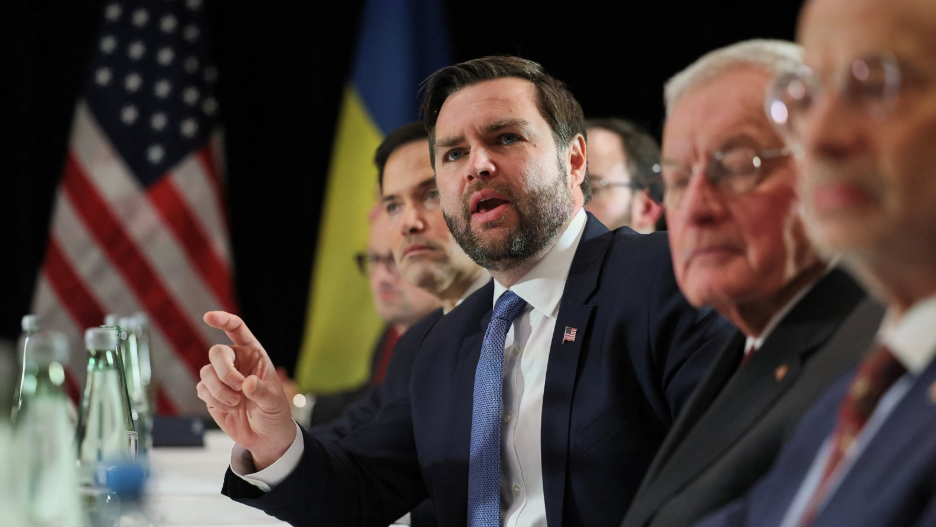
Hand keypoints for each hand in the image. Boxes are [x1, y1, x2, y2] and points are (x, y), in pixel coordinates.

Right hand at [197, 311, 295, 469]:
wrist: (265, 436)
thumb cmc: (274, 413)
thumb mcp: (274, 402)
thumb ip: (261, 391)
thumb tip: (247, 383)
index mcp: (253, 354)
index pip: (237, 330)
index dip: (223, 320)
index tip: (208, 317)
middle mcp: (235, 362)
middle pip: (217, 352)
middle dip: (225, 371)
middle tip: (239, 387)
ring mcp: (221, 378)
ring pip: (206, 372)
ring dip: (220, 390)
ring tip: (237, 403)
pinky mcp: (210, 394)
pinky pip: (202, 390)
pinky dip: (214, 400)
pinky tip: (229, 408)